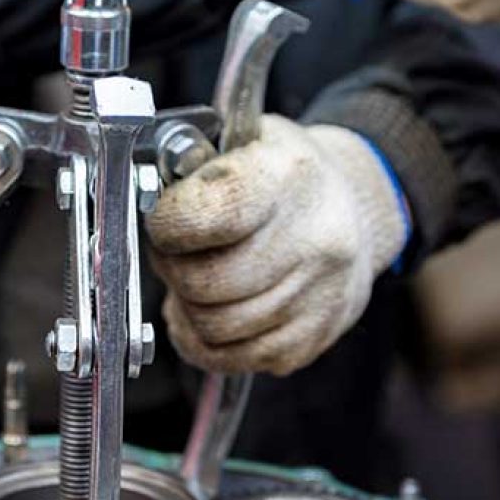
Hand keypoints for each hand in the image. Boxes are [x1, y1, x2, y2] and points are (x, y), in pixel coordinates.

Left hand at [145, 116, 406, 375]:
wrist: (353, 212)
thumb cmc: (283, 178)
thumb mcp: (244, 141)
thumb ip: (190, 165)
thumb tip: (145, 205)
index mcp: (287, 176)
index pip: (205, 216)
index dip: (168, 225)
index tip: (166, 221)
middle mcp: (313, 240)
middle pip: (204, 281)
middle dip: (174, 270)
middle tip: (177, 254)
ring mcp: (318, 296)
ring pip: (212, 327)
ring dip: (189, 306)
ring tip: (198, 280)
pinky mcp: (312, 340)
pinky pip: (229, 358)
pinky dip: (206, 340)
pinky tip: (212, 311)